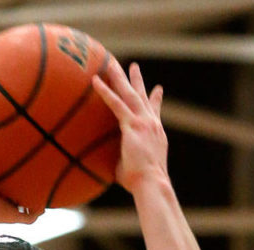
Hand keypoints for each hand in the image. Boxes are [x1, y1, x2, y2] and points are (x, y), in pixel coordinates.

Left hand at [92, 61, 167, 195]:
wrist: (151, 183)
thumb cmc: (141, 183)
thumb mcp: (133, 168)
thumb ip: (123, 162)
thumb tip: (108, 169)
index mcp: (155, 133)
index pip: (155, 112)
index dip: (156, 100)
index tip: (158, 89)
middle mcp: (151, 123)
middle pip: (143, 96)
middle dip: (137, 80)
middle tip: (133, 66)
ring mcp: (143, 122)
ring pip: (130, 93)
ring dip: (120, 78)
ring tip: (111, 63)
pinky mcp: (133, 125)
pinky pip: (116, 104)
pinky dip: (105, 92)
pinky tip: (96, 81)